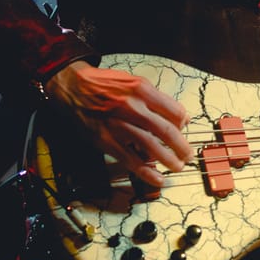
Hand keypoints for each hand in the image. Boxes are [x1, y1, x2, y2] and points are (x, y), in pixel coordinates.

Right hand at [42, 61, 190, 185]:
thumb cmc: (103, 84)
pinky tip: (157, 178)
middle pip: (166, 131)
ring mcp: (118, 125)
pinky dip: (146, 171)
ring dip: (168, 160)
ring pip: (151, 146)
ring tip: (177, 166)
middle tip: (188, 155)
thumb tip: (179, 115)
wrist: (72, 86)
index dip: (184, 123)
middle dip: (182, 146)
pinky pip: (130, 159)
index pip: (174, 111)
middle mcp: (131, 107)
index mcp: (141, 90)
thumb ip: (155, 97)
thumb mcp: (132, 81)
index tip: (185, 130)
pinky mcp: (106, 140)